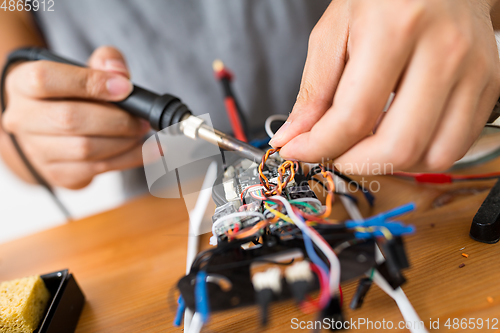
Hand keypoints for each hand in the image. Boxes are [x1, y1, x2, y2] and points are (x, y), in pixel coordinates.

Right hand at [2, 46, 150, 188]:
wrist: (53, 132)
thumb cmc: (72, 95)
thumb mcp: (84, 69)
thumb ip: (105, 61)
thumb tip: (120, 73)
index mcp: (23, 84)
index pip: (47, 79)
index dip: (90, 83)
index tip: (125, 88)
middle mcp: (23, 119)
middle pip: (70, 119)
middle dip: (117, 120)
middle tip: (141, 119)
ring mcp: (37, 150)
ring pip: (85, 149)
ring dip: (124, 141)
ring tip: (141, 132)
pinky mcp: (57, 173)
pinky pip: (97, 169)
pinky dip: (129, 159)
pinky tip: (145, 150)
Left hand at [271, 0, 499, 172]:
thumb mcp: (334, 33)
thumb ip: (313, 91)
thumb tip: (293, 139)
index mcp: (395, 29)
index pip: (353, 116)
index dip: (318, 146)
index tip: (298, 151)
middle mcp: (443, 51)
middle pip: (398, 146)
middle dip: (354, 165)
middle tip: (333, 154)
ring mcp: (474, 70)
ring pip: (434, 156)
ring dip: (391, 165)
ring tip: (366, 145)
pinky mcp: (490, 85)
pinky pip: (456, 145)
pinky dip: (421, 155)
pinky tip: (398, 135)